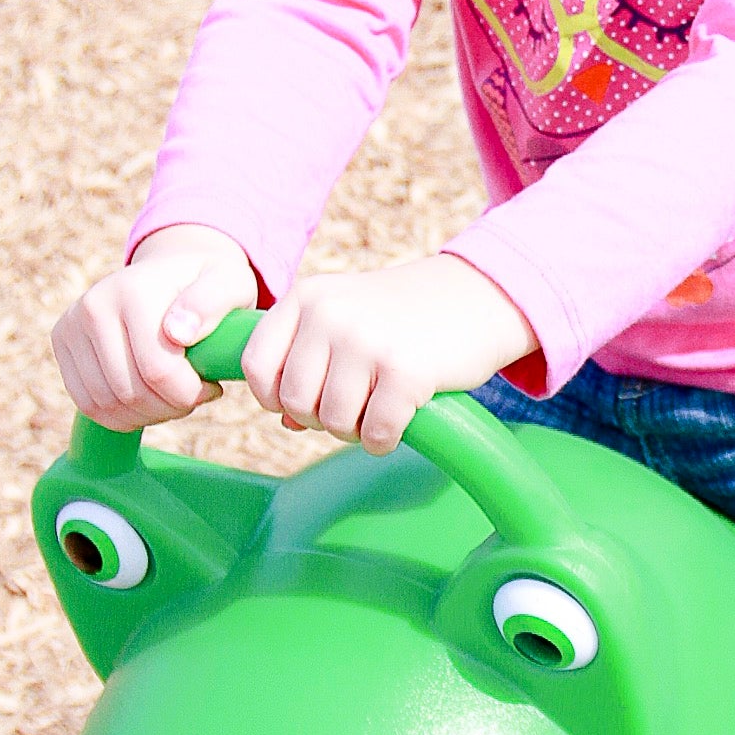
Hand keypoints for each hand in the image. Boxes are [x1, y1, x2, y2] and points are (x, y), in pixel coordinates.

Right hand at [52, 225, 258, 431]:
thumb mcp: (228, 283)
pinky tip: (148, 401)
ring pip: (105, 404)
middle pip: (129, 391)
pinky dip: (120, 416)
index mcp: (134, 291)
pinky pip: (86, 404)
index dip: (189, 394)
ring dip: (146, 414)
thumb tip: (176, 334)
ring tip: (172, 397)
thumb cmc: (206, 285)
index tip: (211, 387)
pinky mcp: (62, 342)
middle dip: (169, 407)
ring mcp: (72, 323)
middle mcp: (94, 304)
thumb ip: (214, 302)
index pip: (158, 371)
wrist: (170, 271)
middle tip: (192, 396)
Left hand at [240, 257, 537, 452]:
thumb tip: (285, 421)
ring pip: (333, 422)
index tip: (308, 398)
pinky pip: (375, 432)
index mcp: (307, 297)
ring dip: (356, 430)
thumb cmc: (404, 316)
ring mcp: (367, 341)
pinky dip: (385, 439)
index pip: (257, 365)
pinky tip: (400, 421)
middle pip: (295, 401)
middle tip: (356, 405)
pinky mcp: (406, 371)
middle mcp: (330, 314)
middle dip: (322, 418)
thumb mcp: (346, 319)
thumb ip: (308, 361)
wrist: (478, 296)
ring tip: (379, 409)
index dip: (275, 396)